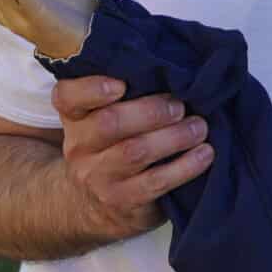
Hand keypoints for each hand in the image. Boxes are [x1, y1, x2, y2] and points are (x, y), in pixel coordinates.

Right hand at [51, 70, 214, 239]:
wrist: (98, 205)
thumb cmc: (112, 147)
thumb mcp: (103, 118)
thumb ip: (123, 95)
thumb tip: (170, 66)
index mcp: (74, 117)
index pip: (67, 97)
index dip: (92, 88)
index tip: (121, 83)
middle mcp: (79, 146)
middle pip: (110, 122)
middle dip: (151, 111)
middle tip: (181, 105)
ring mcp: (98, 176)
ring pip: (136, 151)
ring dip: (175, 136)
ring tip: (200, 127)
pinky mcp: (122, 201)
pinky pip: (156, 182)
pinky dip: (185, 166)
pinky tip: (205, 154)